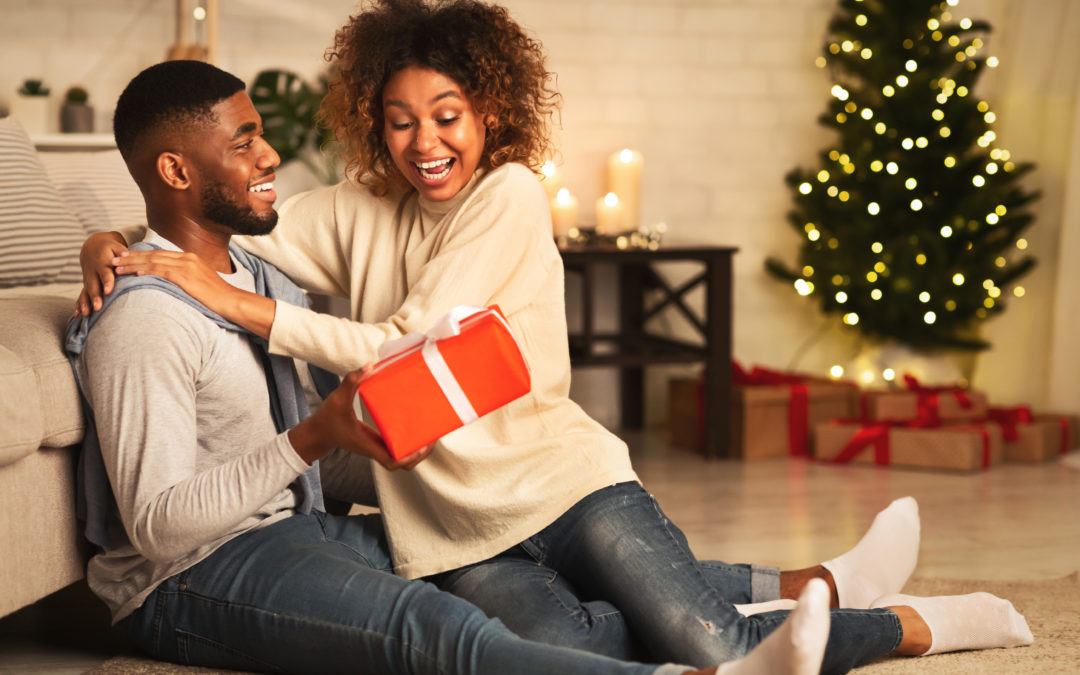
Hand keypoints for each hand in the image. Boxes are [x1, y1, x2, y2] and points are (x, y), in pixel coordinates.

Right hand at [76, 232, 127, 315]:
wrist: (92, 247)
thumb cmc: (109, 249)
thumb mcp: (116, 246)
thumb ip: (122, 252)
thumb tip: (127, 255)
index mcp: (102, 263)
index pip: (106, 274)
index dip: (107, 282)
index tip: (108, 291)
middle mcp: (93, 273)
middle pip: (94, 286)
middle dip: (95, 298)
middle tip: (98, 308)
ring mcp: (88, 280)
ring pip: (86, 292)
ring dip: (85, 304)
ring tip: (86, 315)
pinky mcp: (86, 285)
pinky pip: (81, 295)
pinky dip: (79, 305)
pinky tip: (77, 316)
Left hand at [111, 249, 232, 310]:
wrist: (231, 300)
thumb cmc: (218, 295)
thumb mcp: (202, 281)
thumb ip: (187, 276)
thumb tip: (175, 281)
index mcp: (191, 258)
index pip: (160, 254)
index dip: (141, 255)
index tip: (127, 256)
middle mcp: (187, 258)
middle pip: (154, 255)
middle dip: (132, 257)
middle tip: (115, 259)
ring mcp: (187, 267)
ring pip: (154, 262)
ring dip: (134, 264)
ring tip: (118, 267)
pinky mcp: (186, 277)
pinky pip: (162, 272)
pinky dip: (147, 271)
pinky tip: (135, 273)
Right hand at [289, 366, 433, 471]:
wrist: (318, 432)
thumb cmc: (328, 417)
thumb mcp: (338, 398)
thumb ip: (351, 381)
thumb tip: (369, 366)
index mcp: (367, 444)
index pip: (392, 462)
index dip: (408, 458)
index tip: (421, 446)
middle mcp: (374, 449)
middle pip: (402, 465)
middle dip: (419, 455)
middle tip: (432, 438)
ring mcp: (376, 447)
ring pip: (401, 459)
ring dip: (416, 451)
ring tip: (430, 434)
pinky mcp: (376, 442)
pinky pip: (396, 449)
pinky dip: (408, 444)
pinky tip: (416, 428)